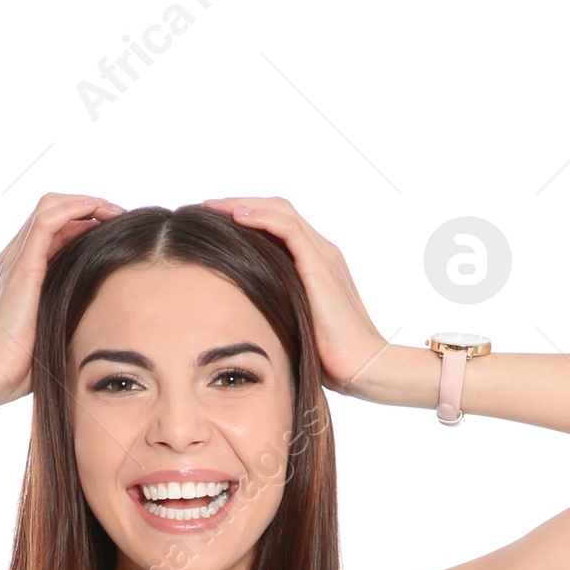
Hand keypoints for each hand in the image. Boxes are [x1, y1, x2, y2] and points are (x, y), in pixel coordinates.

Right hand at [0, 192, 125, 404]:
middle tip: (120, 217)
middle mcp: (16, 258)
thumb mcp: (54, 334)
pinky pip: (47, 220)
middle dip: (89, 208)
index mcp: (23, 273)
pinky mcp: (22, 265)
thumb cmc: (21, 367)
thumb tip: (102, 322)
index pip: (55, 231)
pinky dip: (75, 208)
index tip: (116, 234)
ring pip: (51, 206)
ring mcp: (16, 259)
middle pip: (54, 211)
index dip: (85, 225)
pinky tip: (98, 211)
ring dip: (87, 203)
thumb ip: (69, 317)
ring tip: (115, 211)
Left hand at [201, 197, 389, 392]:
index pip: (279, 227)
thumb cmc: (331, 359)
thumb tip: (245, 322)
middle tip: (207, 207)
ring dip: (243, 204)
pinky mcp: (320, 264)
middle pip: (277, 211)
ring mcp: (323, 255)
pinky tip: (236, 218)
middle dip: (239, 204)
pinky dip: (260, 218)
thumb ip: (277, 312)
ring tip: (212, 206)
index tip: (215, 226)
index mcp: (317, 265)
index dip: (248, 220)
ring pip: (280, 211)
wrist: (362, 366)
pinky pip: (287, 228)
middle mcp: (321, 253)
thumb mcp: (295, 328)